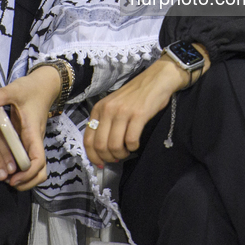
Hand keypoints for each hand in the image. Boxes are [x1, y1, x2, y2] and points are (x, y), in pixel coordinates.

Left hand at [0, 67, 60, 190]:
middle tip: (7, 182)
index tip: (12, 178)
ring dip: (24, 178)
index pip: (38, 159)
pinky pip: (28, 161)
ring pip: (36, 169)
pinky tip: (5, 167)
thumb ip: (2, 95)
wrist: (44, 86)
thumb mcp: (16, 89)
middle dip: (26, 182)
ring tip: (5, 178)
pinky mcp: (29, 142)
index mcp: (32, 132)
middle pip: (40, 171)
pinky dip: (20, 170)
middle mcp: (35, 141)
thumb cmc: (30, 89)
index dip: (27, 173)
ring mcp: (33, 142)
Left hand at [83, 44, 209, 166]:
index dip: (93, 156)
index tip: (100, 164)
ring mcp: (122, 112)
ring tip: (127, 150)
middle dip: (109, 158)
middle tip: (117, 157)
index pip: (88, 139)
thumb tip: (101, 150)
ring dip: (122, 154)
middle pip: (100, 146)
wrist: (156, 80)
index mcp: (99, 109)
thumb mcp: (113, 106)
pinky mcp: (138, 115)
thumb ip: (105, 123)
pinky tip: (135, 143)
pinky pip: (131, 140)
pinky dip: (133, 147)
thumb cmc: (135, 95)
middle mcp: (107, 110)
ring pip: (114, 145)